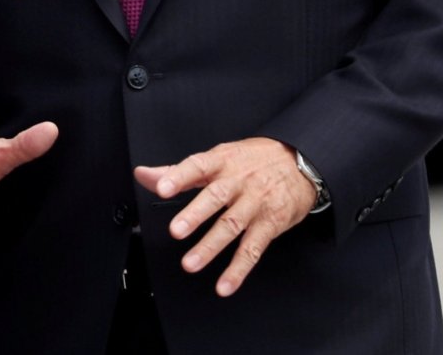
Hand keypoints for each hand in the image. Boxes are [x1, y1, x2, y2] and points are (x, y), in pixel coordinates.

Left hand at [134, 137, 316, 296]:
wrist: (299, 162)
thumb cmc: (252, 160)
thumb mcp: (217, 157)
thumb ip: (177, 171)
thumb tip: (144, 175)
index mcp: (221, 162)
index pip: (197, 166)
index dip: (178, 176)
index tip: (162, 188)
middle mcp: (238, 182)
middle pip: (215, 198)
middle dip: (194, 215)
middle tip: (176, 231)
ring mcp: (255, 203)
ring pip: (231, 226)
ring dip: (211, 247)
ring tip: (190, 263)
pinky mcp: (270, 224)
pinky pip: (253, 249)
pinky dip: (238, 269)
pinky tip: (225, 284)